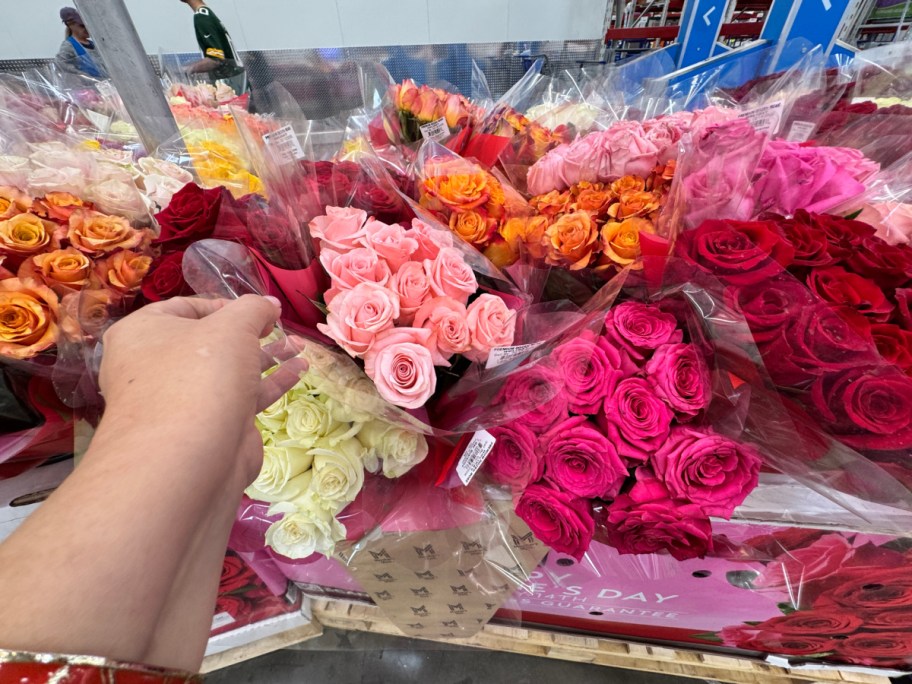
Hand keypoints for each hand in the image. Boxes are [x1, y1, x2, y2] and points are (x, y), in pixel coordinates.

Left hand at [98, 295, 305, 481]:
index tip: (259, 310)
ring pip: (228, 371)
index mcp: (142, 334)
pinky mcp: (209, 428)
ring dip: (265, 357)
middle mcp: (156, 367)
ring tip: (299, 346)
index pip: (185, 308)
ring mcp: (182, 401)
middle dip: (249, 333)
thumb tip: (270, 305)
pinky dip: (269, 383)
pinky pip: (240, 398)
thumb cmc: (200, 376)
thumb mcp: (232, 326)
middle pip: (208, 341)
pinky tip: (298, 370)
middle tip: (279, 327)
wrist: (188, 461)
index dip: (225, 304)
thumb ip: (255, 308)